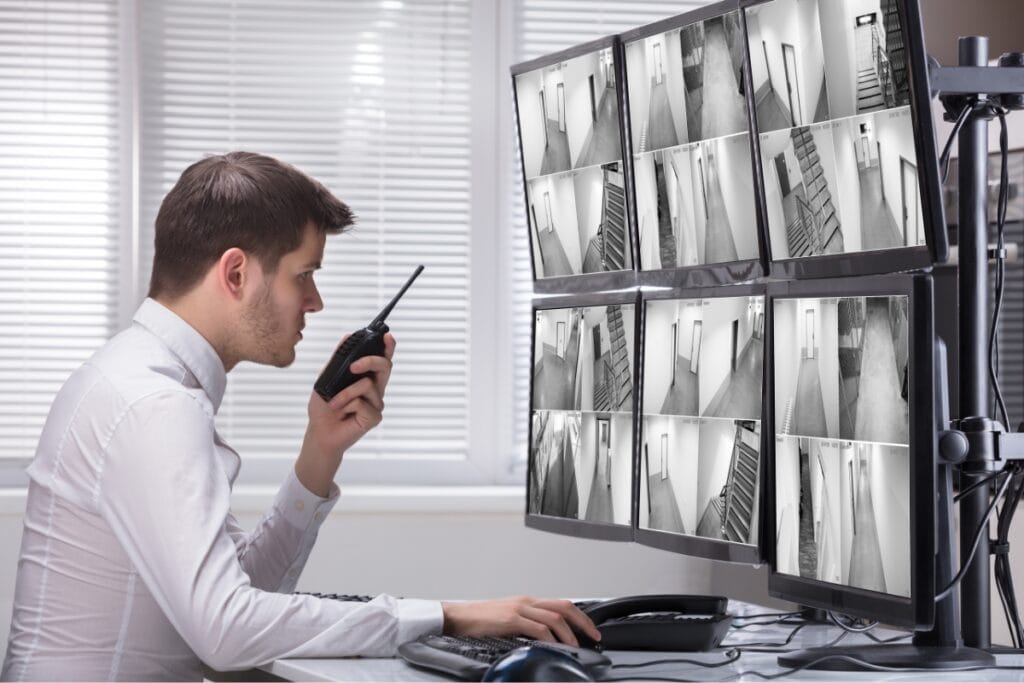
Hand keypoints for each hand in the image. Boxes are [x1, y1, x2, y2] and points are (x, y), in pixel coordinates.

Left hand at [295, 333, 395, 495]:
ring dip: (346, 393)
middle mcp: (375, 389)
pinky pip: (362, 403)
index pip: (381, 359)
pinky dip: (347, 405)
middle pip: (384, 366)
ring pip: (367, 385)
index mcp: (366, 378)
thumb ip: (338, 360)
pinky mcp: (374, 417)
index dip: (388, 347)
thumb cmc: (323, 407)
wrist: (319, 432)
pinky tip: (343, 414)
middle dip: (370, 360)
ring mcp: (376, 403)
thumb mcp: (327, 378)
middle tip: (354, 366)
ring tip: (334, 404)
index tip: (388, 336)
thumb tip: (346, 337)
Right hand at [440, 596, 600, 646]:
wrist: (458, 617)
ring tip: (576, 646)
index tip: (590, 630)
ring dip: (570, 633)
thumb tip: (546, 638)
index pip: (561, 604)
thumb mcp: (509, 619)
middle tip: (594, 636)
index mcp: (528, 601)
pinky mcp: (511, 619)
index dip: (580, 616)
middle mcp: (527, 602)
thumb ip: (527, 624)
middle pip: (564, 606)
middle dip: (583, 622)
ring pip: (555, 617)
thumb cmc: (480, 620)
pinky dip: (551, 638)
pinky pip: (538, 628)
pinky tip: (555, 647)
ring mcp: (519, 609)